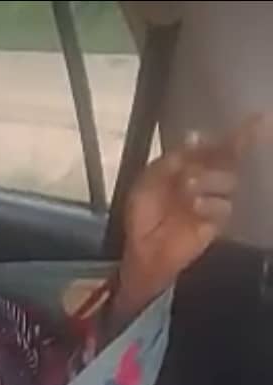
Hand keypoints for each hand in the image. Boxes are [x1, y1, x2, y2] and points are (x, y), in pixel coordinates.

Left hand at [118, 114, 272, 316]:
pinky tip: (194, 207)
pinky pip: (225, 207)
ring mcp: (215, 201)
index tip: (257, 120)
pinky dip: (209, 204)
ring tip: (186, 189)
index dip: (238, 135)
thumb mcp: (149, 180)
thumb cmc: (143, 215)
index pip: (220, 147)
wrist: (143, 249)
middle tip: (189, 171)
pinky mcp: (219, 223)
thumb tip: (196, 136)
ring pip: (230, 180)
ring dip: (208, 180)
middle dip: (214, 158)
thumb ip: (172, 159)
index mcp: (193, 166)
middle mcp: (208, 179)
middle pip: (230, 159)